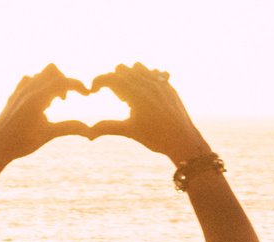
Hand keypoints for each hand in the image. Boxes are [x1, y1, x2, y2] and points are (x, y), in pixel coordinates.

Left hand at [0, 65, 89, 170]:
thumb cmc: (21, 142)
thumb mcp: (48, 134)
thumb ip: (70, 128)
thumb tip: (91, 130)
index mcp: (37, 98)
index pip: (62, 81)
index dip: (78, 85)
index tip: (88, 94)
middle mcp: (27, 90)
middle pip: (52, 71)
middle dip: (64, 81)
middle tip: (67, 99)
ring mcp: (19, 91)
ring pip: (40, 74)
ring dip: (52, 83)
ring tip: (55, 101)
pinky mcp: (15, 95)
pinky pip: (30, 80)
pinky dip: (41, 86)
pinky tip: (43, 102)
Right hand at [84, 63, 210, 162]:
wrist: (185, 142)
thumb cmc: (157, 138)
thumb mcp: (130, 131)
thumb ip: (107, 127)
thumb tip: (88, 134)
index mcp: (136, 94)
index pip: (110, 77)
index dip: (97, 82)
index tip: (93, 92)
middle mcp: (148, 84)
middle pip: (121, 69)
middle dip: (114, 80)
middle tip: (121, 99)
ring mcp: (161, 84)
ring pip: (138, 67)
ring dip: (130, 76)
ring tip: (133, 94)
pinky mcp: (170, 87)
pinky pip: (155, 72)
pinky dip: (146, 78)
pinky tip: (147, 94)